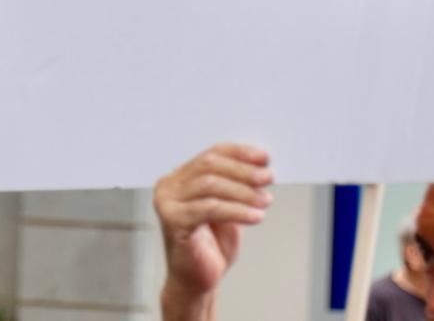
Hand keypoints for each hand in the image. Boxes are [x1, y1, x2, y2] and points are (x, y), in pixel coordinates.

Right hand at [153, 143, 271, 319]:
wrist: (197, 281)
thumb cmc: (211, 246)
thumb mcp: (227, 207)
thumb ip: (235, 186)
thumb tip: (261, 167)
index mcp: (180, 177)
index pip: (212, 154)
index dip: (240, 153)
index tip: (264, 158)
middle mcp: (169, 186)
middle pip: (209, 165)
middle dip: (243, 171)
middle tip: (267, 178)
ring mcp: (167, 203)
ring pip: (210, 185)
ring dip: (243, 192)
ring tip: (265, 200)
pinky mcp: (172, 221)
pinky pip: (209, 208)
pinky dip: (236, 210)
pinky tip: (255, 216)